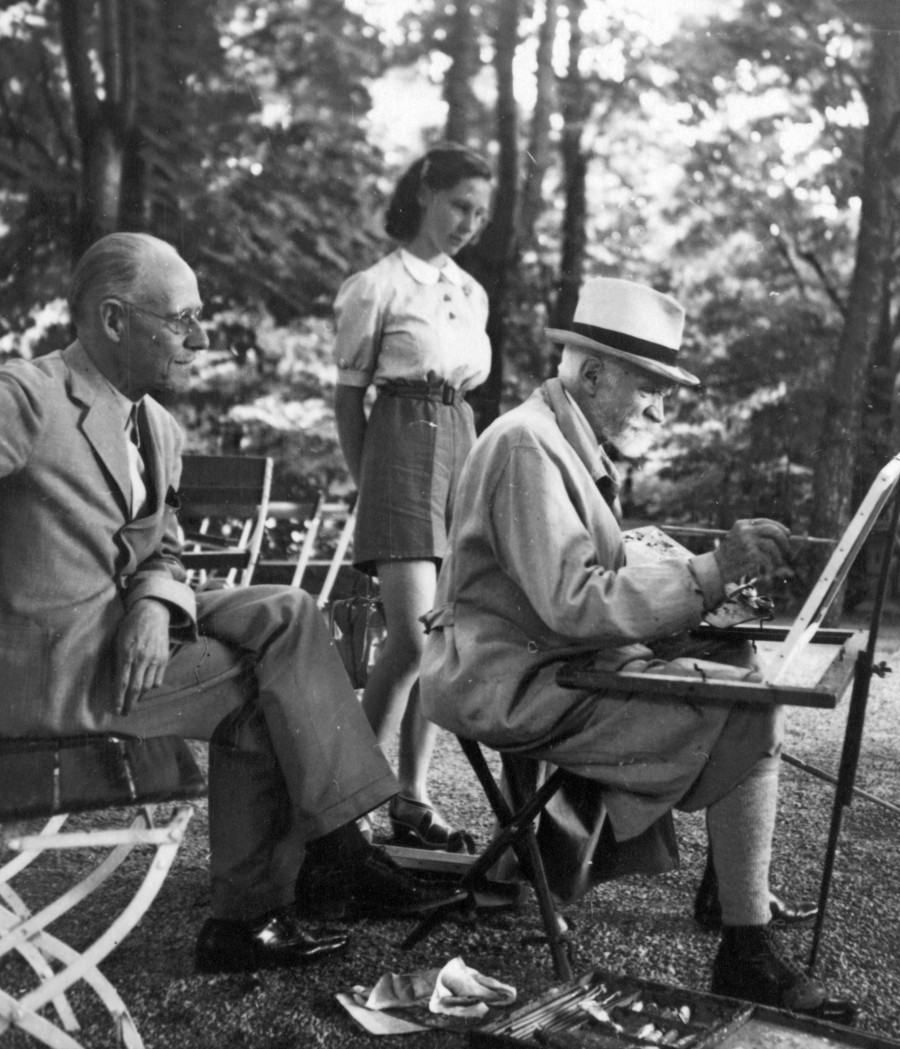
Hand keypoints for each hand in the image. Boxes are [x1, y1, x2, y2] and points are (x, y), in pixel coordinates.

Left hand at [114, 599, 171, 714]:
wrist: (153, 612)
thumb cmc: (131, 625)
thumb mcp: (118, 639)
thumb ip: (116, 659)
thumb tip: (114, 679)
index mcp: (127, 654)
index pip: (121, 683)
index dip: (118, 699)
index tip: (115, 710)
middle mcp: (142, 658)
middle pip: (135, 688)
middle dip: (129, 704)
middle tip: (124, 713)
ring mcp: (155, 659)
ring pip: (148, 686)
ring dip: (139, 697)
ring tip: (133, 702)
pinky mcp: (164, 659)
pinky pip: (158, 679)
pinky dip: (151, 687)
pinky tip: (145, 689)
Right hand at [714, 518, 791, 584]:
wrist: (716, 567)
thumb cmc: (730, 555)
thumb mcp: (739, 538)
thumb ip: (755, 534)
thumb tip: (783, 535)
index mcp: (742, 524)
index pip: (765, 522)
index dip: (780, 527)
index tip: (788, 534)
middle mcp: (745, 530)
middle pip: (773, 531)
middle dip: (784, 540)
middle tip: (787, 550)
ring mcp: (748, 542)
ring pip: (772, 546)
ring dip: (778, 555)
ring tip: (778, 561)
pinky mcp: (751, 554)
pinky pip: (768, 558)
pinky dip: (771, 565)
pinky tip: (768, 568)